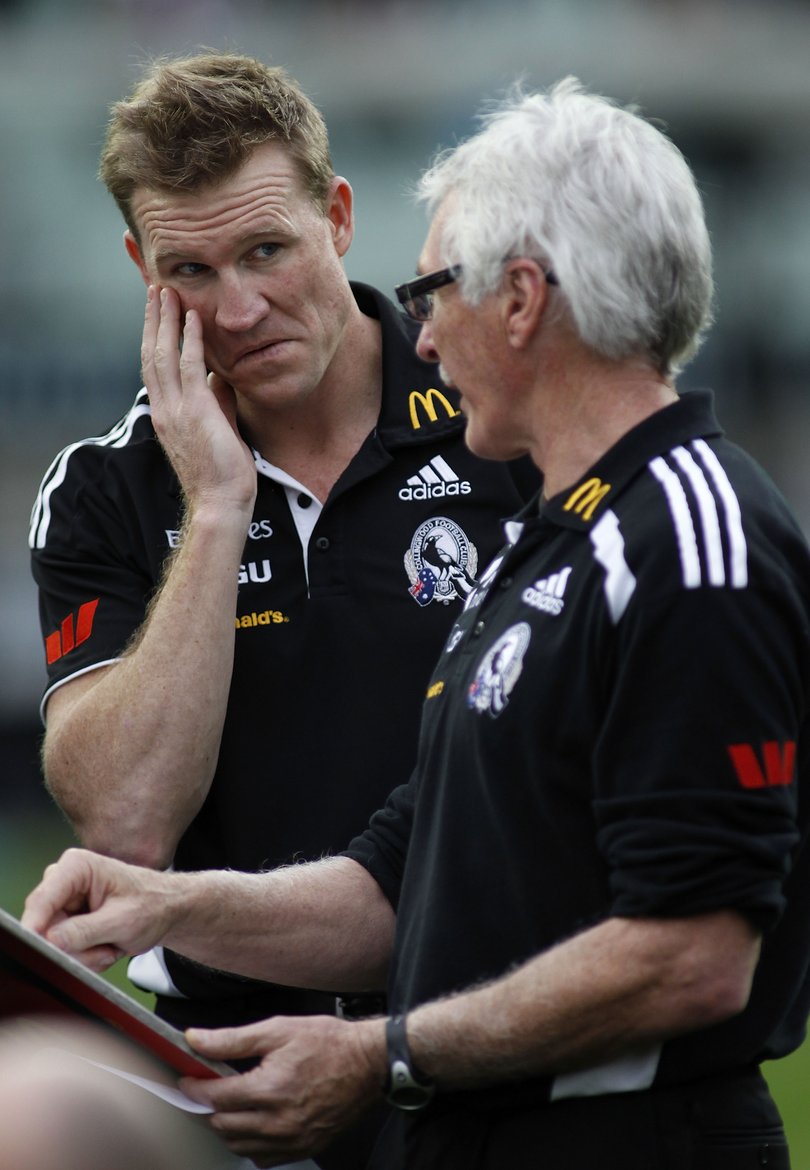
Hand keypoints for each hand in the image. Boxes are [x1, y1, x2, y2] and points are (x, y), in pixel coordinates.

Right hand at [21, 848, 174, 971]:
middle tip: (107, 949)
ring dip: (84, 954)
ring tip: (111, 944)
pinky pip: (62, 949)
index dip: (34, 928)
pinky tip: (106, 946)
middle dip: (75, 947)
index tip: (35, 951)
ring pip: (52, 943)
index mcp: (77, 866)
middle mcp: (64, 880)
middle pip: (45, 927)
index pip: (42, 899)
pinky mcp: (65, 920)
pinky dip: (85, 956)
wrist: (166, 910)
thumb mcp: (122, 921)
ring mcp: (63, 901)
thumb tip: (50, 940)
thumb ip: (84, 931)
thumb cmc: (152, 905)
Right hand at [142, 286, 256, 515]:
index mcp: (166, 414)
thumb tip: (222, 376)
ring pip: (162, 355)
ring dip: (165, 320)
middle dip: (152, 320)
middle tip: (155, 289)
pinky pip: (190, 367)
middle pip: (150, 354)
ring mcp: (176, 410)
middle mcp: (164, 409)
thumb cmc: (223, 474)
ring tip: (167, 292)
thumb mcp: (219, 429)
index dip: (153, 337)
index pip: (154, 368)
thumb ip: (217, 401)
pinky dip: (190, 340)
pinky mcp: (195, 411)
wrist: (221, 503)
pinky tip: (193, 318)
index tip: (156, 312)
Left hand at [181, 1014, 386, 1166]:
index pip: (215, 1097)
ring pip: (239, 1145)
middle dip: (209, 1107)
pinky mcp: (303, 1148)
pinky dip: (251, 1143)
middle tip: (208, 1089)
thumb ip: (232, 1040)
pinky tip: (254, 1122)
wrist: (369, 1064)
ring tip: (230, 1104)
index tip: (188, 1079)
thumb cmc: (328, 1042)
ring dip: (227, 1127)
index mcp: (269, 1089)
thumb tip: (196, 1040)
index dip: (195, 1087)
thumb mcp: (278, 1029)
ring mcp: (291, 1139)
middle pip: (222, 1125)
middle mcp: (277, 1121)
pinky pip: (263, 1157)